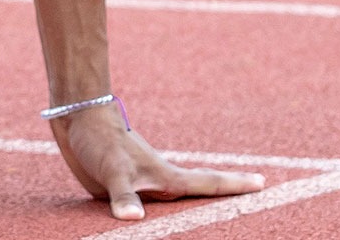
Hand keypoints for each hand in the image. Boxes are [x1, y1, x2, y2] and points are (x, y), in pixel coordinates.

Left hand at [52, 103, 264, 219]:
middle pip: (198, 197)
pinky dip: (149, 217)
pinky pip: (142, 208)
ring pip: (171, 205)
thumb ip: (124, 195)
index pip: (208, 185)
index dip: (235, 186)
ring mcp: (142, 185)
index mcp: (166, 178)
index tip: (263, 184)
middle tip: (254, 204)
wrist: (76, 117)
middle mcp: (159, 183)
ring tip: (210, 217)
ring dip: (189, 210)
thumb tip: (133, 219)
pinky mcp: (121, 189)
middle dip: (223, 201)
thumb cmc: (100, 139)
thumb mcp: (113, 170)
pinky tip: (147, 222)